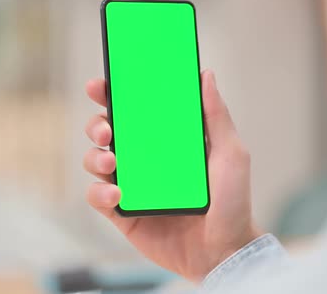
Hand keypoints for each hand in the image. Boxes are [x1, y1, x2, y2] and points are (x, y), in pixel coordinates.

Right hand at [84, 70, 260, 281]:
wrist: (224, 250)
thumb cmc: (232, 201)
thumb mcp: (231, 154)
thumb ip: (217, 116)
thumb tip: (206, 75)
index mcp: (165, 140)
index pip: (133, 110)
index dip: (112, 94)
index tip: (101, 85)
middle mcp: (144, 159)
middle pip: (105, 131)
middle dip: (96, 124)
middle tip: (107, 130)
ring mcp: (132, 184)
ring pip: (95, 160)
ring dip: (95, 156)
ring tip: (113, 161)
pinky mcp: (123, 213)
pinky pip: (97, 196)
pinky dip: (100, 192)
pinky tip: (117, 193)